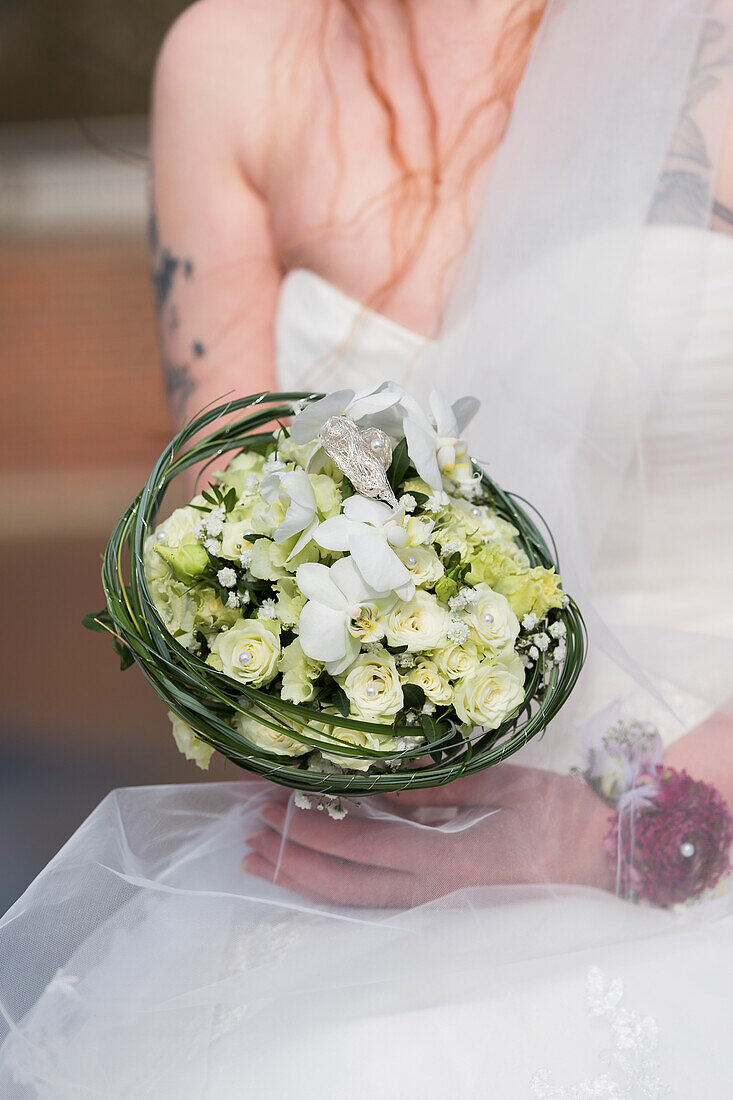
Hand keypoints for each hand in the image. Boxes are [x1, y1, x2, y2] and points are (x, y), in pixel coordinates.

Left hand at [243, 765, 614, 906]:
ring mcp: (435, 900)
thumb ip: (436, 786)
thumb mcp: (498, 788)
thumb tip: (376, 774)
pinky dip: (337, 882)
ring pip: (353, 899)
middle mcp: (432, 891)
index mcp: (448, 860)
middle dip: (291, 862)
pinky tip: (312, 867)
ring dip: (304, 879)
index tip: (271, 810)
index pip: (361, 847)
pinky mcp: (440, 898)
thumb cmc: (559, 817)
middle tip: (246, 838)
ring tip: (260, 860)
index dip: (311, 831)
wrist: (602, 857)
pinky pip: (376, 896)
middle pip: (344, 885)